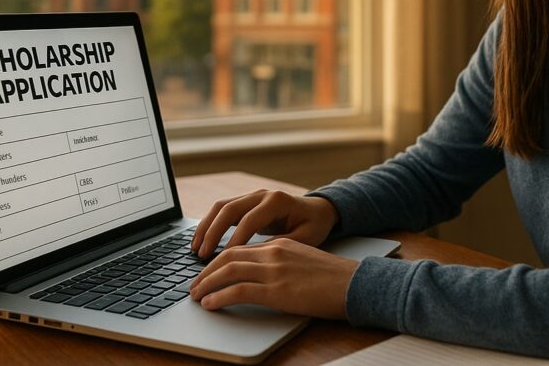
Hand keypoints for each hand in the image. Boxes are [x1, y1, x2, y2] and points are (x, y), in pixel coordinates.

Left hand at [189, 237, 357, 318]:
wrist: (354, 284)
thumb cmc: (333, 278)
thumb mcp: (302, 261)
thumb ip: (280, 262)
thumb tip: (260, 276)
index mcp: (279, 244)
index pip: (239, 247)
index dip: (218, 260)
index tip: (207, 272)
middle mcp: (273, 252)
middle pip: (228, 256)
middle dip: (206, 271)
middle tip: (194, 285)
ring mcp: (274, 270)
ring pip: (228, 271)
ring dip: (206, 284)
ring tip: (196, 295)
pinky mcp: (276, 290)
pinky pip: (238, 290)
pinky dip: (219, 297)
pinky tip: (210, 304)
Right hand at [190, 189, 339, 257]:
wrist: (318, 210)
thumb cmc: (313, 225)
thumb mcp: (304, 238)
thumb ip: (280, 245)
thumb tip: (255, 258)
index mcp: (276, 201)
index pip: (249, 220)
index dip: (234, 240)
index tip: (223, 260)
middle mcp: (261, 194)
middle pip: (229, 209)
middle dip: (213, 233)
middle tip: (202, 255)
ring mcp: (252, 196)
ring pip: (221, 207)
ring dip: (206, 227)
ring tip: (195, 249)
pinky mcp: (246, 203)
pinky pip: (222, 210)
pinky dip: (210, 224)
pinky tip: (201, 241)